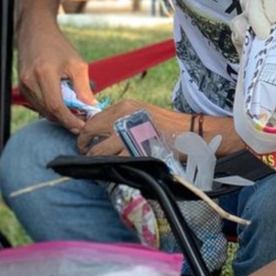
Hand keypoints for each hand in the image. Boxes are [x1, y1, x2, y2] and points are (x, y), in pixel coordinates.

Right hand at [16, 22, 95, 131]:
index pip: (56, 107)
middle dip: (67, 120)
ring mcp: (23, 85)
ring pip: (43, 110)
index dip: (70, 121)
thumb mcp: (77, 64)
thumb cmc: (58, 46)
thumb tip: (91, 107)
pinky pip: (37, 104)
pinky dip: (50, 108)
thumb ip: (83, 87)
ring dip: (59, 115)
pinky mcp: (22, 87)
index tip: (82, 127)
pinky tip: (63, 105)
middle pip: (49, 112)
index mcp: (44, 74)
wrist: (35, 32)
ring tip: (76, 113)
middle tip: (83, 121)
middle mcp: (30, 81)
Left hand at [76, 100, 246, 158]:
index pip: (93, 119)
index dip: (86, 132)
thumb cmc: (168, 125)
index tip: (86, 140)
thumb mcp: (142, 112)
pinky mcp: (134, 151)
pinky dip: (110, 167)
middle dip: (85, 146)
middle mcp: (123, 117)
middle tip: (86, 153)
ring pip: (98, 151)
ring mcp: (127, 135)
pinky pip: (113, 162)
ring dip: (96, 159)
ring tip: (100, 163)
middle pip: (90, 132)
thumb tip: (101, 131)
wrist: (190, 134)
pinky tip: (114, 168)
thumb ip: (121, 118)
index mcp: (124, 106)